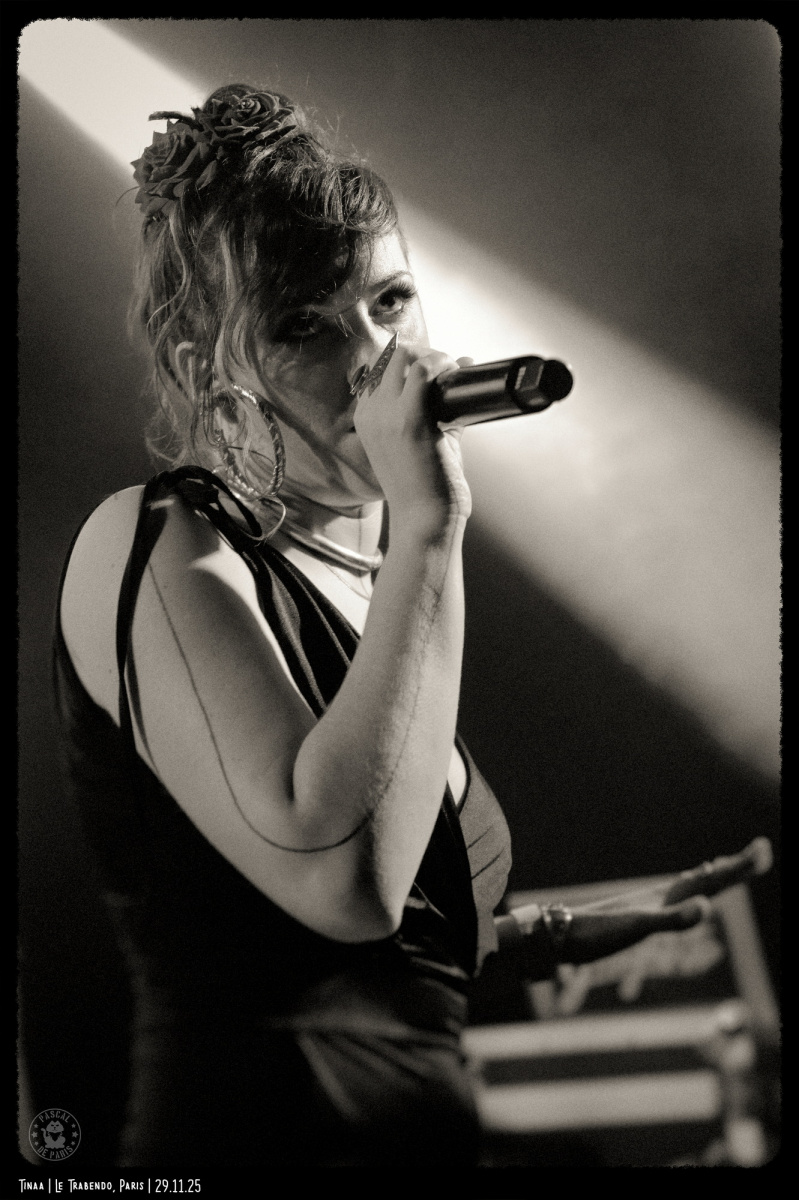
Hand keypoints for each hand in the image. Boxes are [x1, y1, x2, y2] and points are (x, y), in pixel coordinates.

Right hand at [353, 346, 472, 525]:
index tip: (436, 371)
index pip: (382, 371)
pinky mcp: (411, 419)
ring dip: (436, 357)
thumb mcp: (422, 443)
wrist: (423, 521)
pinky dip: (444, 365)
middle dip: (425, 354)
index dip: (411, 362)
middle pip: (394, 357)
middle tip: (449, 369)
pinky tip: (458, 373)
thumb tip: (465, 369)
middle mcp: (371, 412)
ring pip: (408, 357)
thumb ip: (440, 409)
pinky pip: (425, 371)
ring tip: (455, 372)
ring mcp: (387, 415)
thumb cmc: (426, 488)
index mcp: (366, 418)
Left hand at [508, 838, 771, 968]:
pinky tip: (689, 901)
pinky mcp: (636, 920)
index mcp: (666, 897)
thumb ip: (671, 919)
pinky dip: (691, 898)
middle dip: (734, 869)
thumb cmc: (594, 935)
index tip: (763, 848)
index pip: (711, 880)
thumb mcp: (636, 928)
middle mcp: (660, 898)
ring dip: (715, 878)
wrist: (556, 939)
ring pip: (690, 888)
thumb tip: (705, 907)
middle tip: (761, 852)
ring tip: (731, 868)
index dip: (738, 867)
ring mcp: (648, 908)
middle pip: (705, 880)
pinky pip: (674, 905)